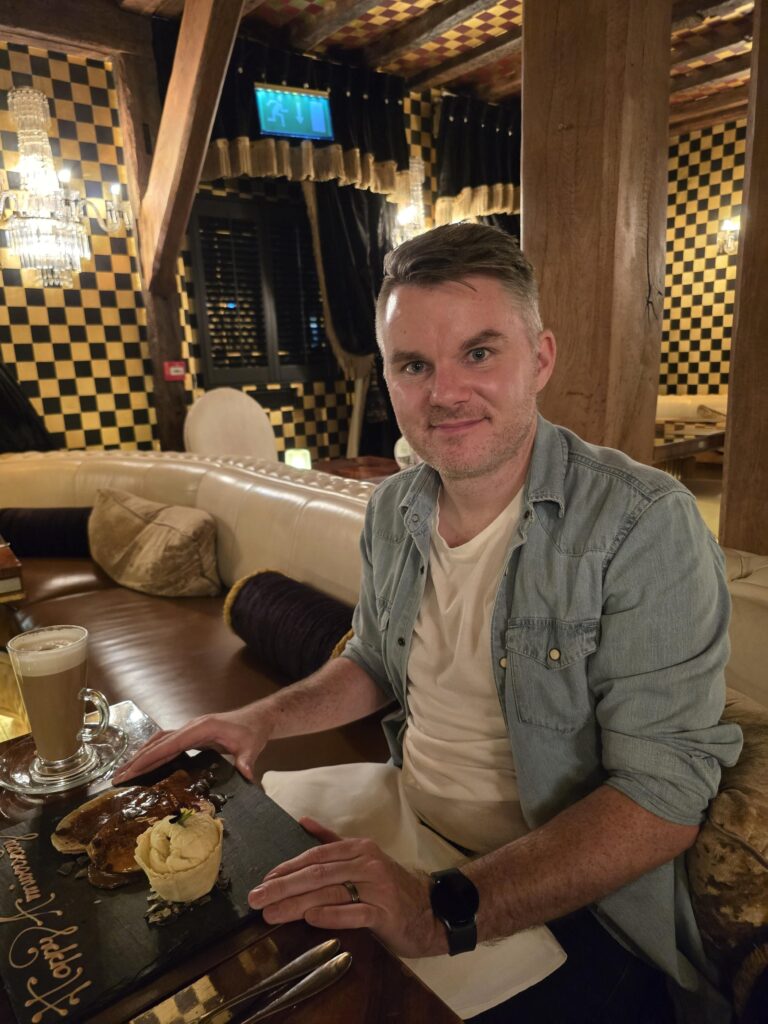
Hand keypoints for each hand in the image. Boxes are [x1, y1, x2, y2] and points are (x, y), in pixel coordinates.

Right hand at [112, 706, 271, 783]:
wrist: (257, 718)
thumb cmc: (252, 732)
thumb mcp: (251, 747)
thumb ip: (246, 760)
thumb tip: (246, 774)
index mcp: (201, 728)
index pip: (169, 744)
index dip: (149, 758)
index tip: (131, 770)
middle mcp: (191, 726)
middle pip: (158, 743)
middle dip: (137, 760)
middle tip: (116, 777)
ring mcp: (190, 729)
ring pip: (159, 741)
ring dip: (141, 755)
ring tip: (123, 772)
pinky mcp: (192, 735)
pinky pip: (167, 743)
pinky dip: (152, 752)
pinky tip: (144, 763)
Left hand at [248, 817, 446, 958]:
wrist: (430, 910)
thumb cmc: (390, 886)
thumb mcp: (363, 857)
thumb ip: (332, 841)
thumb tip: (303, 821)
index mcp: (359, 848)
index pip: (316, 855)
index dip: (288, 867)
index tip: (264, 880)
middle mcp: (367, 863)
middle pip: (318, 874)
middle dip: (283, 887)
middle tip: (257, 899)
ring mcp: (378, 887)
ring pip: (330, 892)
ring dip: (297, 904)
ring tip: (272, 914)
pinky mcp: (386, 912)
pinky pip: (354, 912)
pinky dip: (331, 914)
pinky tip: (311, 918)